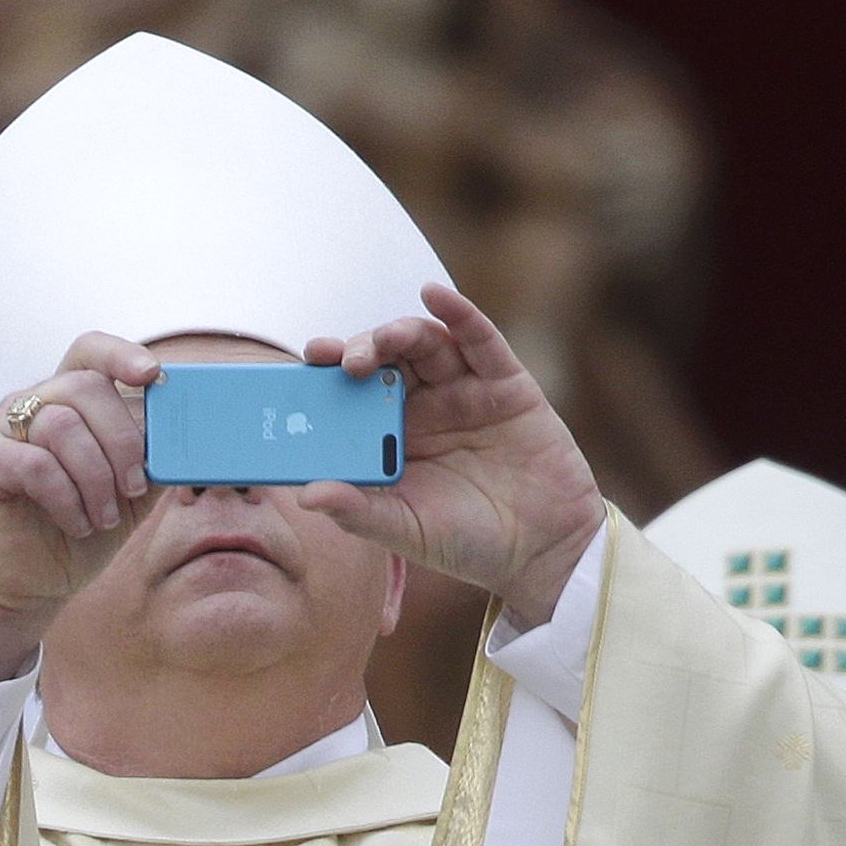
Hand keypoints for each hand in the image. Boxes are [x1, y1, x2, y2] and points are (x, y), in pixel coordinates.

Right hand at [0, 333, 159, 678]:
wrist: (24, 590)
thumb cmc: (74, 536)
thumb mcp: (129, 497)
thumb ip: (153, 459)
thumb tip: (196, 439)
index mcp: (66, 404)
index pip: (90, 353)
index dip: (121, 354)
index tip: (153, 375)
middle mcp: (29, 405)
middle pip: (84, 387)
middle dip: (121, 440)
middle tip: (134, 488)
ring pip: (61, 425)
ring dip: (95, 478)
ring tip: (102, 518)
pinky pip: (35, 463)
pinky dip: (65, 498)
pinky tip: (74, 524)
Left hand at [292, 283, 604, 627]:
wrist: (542, 550)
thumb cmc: (467, 541)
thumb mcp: (405, 530)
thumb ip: (358, 512)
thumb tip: (305, 496)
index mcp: (391, 435)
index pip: (351, 394)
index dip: (326, 377)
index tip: (303, 370)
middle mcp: (424, 406)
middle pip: (384, 360)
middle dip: (360, 351)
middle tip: (343, 361)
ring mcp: (464, 391)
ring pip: (426, 344)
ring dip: (400, 333)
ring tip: (384, 340)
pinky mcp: (506, 385)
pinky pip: (481, 341)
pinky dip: (460, 313)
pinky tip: (436, 294)